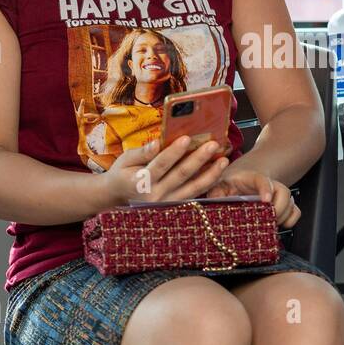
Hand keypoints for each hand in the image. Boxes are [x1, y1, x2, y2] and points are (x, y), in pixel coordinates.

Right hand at [101, 136, 229, 205]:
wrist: (119, 198)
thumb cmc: (123, 174)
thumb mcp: (125, 160)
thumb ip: (142, 152)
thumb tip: (157, 143)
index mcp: (140, 182)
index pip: (161, 165)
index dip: (174, 152)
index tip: (186, 138)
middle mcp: (156, 195)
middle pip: (181, 175)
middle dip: (199, 159)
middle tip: (213, 144)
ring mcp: (167, 203)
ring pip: (193, 188)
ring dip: (211, 174)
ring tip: (224, 159)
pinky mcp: (176, 206)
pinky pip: (195, 195)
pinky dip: (208, 183)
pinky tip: (219, 171)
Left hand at [207, 169, 299, 227]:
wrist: (241, 176)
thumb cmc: (228, 182)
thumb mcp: (218, 184)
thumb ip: (214, 193)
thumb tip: (212, 206)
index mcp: (251, 177)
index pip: (263, 180)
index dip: (266, 189)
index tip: (265, 201)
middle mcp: (269, 184)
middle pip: (283, 192)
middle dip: (278, 209)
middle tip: (267, 222)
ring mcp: (277, 194)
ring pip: (291, 202)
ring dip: (283, 216)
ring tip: (269, 226)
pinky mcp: (283, 203)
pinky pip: (295, 211)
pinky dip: (291, 220)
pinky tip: (279, 225)